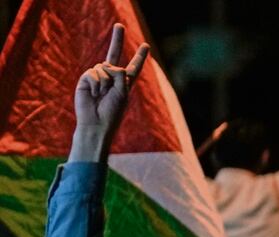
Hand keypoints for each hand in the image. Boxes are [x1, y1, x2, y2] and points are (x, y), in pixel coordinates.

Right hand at [73, 24, 148, 144]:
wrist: (96, 123)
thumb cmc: (112, 112)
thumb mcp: (123, 92)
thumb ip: (120, 75)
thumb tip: (107, 64)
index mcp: (124, 83)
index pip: (133, 67)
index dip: (139, 57)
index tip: (146, 46)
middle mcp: (111, 78)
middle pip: (114, 54)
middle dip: (117, 39)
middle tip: (120, 25)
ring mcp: (98, 77)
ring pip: (105, 66)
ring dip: (106, 82)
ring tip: (102, 95)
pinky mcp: (86, 79)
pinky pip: (94, 72)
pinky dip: (96, 83)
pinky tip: (93, 94)